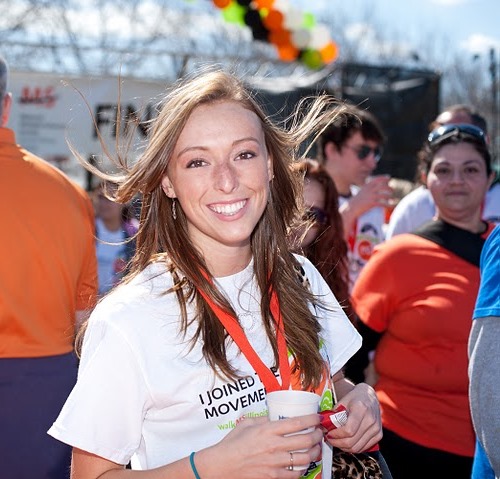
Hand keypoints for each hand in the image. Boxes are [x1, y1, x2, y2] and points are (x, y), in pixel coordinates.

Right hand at [196, 414, 322, 478]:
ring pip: (305, 458)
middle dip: (317, 436)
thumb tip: (275, 417)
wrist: (221, 466)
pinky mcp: (273, 477)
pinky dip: (303, 469)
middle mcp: (274, 446)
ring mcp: (275, 463)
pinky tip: (303, 464)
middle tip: (319, 433)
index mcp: (268, 430)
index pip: (297, 422)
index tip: (317, 418)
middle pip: (306, 440)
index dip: (312, 420)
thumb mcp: (246, 424)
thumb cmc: (232, 444)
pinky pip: (295, 474)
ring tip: (316, 448)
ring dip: (314, 452)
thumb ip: (263, 419)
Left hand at [325, 383, 381, 452]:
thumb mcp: (342, 401)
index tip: (328, 433)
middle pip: (352, 441)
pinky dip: (352, 448)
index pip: (348, 430)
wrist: (369, 395)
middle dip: (337, 443)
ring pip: (357, 447)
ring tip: (336, 441)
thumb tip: (323, 426)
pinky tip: (345, 441)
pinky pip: (363, 447)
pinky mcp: (379, 435)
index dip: (336, 435)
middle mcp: (371, 419)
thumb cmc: (354, 397)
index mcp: (361, 408)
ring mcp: (376, 428)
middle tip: (329, 439)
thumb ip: (334, 414)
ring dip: (343, 447)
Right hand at [348, 176, 393, 216]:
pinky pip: (383, 204)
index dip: (384, 178)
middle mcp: (370, 190)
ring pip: (385, 195)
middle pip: (383, 186)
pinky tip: (392, 206)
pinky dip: (389, 205)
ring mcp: (371, 196)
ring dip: (390, 197)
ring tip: (392, 199)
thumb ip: (370, 187)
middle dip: (389, 188)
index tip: (389, 178)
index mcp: (367, 186)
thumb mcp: (363, 190)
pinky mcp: (372, 203)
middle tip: (392, 190)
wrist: (351, 207)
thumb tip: (376, 185)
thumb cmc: (358, 199)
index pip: (378, 179)